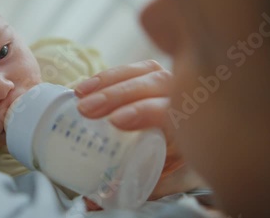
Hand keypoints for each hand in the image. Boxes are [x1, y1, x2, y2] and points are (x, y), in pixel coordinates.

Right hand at [75, 60, 203, 198]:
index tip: (115, 121)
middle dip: (116, 95)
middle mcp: (185, 100)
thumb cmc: (173, 164)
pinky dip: (109, 75)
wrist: (190, 145)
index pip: (170, 111)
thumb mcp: (158, 178)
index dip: (144, 111)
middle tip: (86, 109)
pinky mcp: (155, 77)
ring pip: (145, 71)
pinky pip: (134, 69)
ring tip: (80, 94)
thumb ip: (130, 187)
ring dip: (108, 81)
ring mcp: (171, 86)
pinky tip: (86, 85)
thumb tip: (91, 202)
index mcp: (188, 128)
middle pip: (154, 86)